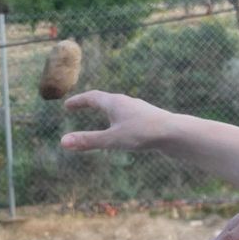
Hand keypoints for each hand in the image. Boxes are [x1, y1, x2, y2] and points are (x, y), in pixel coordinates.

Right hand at [60, 90, 174, 152]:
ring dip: (105, 110)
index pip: (92, 97)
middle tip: (79, 107)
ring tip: (101, 114)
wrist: (176, 133)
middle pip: (104, 100)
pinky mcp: (148, 120)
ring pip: (118, 108)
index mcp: (115, 102)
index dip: (78, 102)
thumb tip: (62, 142)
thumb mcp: (112, 139)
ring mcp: (138, 110)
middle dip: (90, 103)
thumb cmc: (143, 133)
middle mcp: (126, 103)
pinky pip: (128, 117)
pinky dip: (117, 120)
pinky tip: (124, 129)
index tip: (66, 105)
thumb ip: (88, 141)